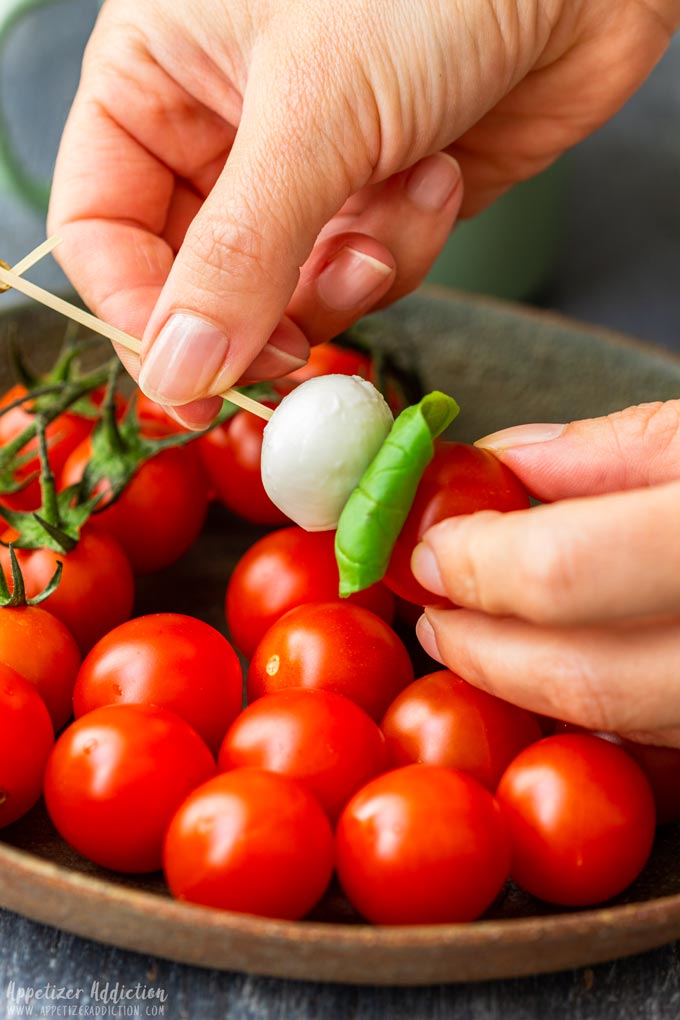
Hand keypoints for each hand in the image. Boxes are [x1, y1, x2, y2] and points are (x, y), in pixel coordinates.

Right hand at [47, 0, 677, 426]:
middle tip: (295, 350)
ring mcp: (304, 172)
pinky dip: (404, 249)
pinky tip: (438, 177)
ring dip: (346, 278)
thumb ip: (238, 253)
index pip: (101, 227)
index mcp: (158, 77)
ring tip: (398, 205)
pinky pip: (364, 275)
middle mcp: (222, 130)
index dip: (138, 312)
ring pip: (287, 293)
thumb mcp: (312, 111)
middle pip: (196, 279)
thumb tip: (177, 369)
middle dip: (257, 318)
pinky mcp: (377, 199)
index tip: (188, 377)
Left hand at [413, 401, 679, 747]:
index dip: (475, 564)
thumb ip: (606, 453)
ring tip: (484, 638)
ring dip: (533, 683)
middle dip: (481, 648)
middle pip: (579, 678)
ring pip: (616, 725)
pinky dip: (599, 702)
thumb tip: (504, 463)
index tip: (431, 549)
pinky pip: (653, 736)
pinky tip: (568, 661)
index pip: (557, 572)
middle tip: (434, 615)